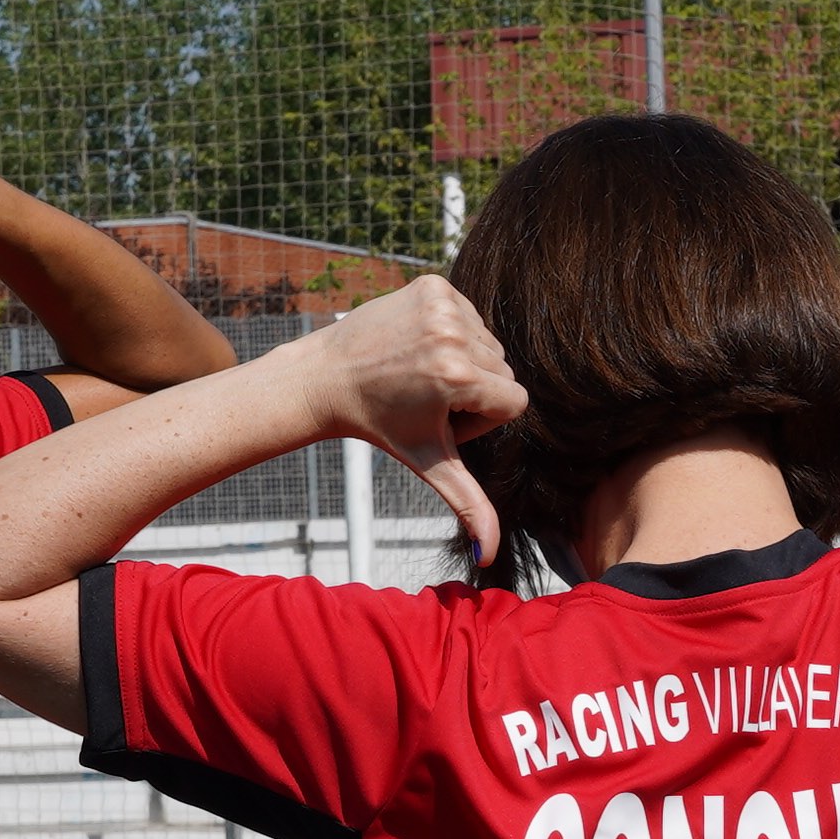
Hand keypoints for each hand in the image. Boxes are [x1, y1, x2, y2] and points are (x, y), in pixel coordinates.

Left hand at [298, 280, 523, 555]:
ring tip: (420, 373)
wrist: (326, 377)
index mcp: (457, 376)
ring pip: (488, 342)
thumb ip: (467, 503)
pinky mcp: (432, 284)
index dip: (482, 420)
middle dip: (475, 390)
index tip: (442, 420)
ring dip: (464, 360)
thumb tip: (490, 554)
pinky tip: (418, 346)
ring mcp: (442, 303)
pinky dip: (452, 331)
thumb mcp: (428, 463)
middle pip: (503, 370)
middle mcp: (453, 334)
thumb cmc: (378, 425)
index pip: (514, 402)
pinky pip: (470, 313)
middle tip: (426, 398)